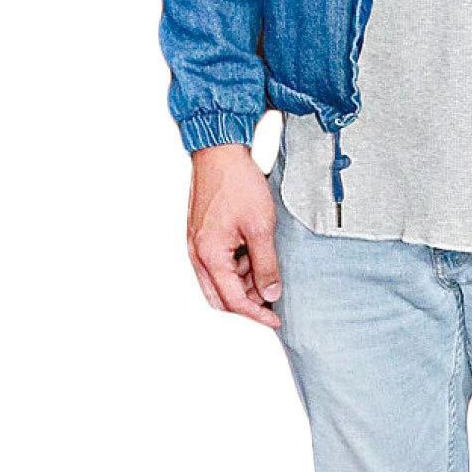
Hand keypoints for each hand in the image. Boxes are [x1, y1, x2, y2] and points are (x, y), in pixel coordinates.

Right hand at [187, 145, 281, 329]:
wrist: (220, 152)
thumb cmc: (237, 183)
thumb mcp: (261, 226)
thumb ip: (265, 264)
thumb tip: (269, 293)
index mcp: (209, 257)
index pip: (233, 301)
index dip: (256, 314)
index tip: (274, 319)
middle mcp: (198, 255)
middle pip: (221, 297)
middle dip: (247, 303)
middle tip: (271, 301)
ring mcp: (198, 245)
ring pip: (219, 281)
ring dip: (243, 282)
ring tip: (267, 268)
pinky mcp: (202, 235)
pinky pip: (218, 263)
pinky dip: (237, 266)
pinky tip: (255, 254)